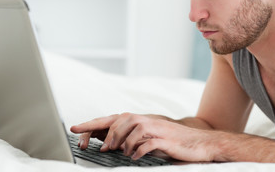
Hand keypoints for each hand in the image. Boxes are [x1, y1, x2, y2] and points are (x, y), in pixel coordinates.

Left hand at [70, 113, 218, 161]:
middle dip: (106, 133)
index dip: (92, 123)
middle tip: (101, 147)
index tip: (74, 129)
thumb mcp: (148, 137)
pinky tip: (135, 156)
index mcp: (139, 120)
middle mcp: (146, 120)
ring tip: (117, 151)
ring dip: (122, 140)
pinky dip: (139, 149)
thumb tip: (108, 141)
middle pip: (120, 119)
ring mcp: (156, 128)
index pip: (111, 119)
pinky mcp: (166, 139)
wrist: (199, 143)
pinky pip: (148, 142)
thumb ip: (130, 137)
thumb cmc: (171, 141)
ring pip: (133, 127)